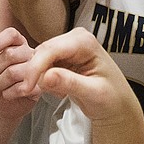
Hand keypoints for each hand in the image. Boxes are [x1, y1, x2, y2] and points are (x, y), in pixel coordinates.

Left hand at [0, 28, 38, 119]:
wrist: (0, 103)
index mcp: (18, 43)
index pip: (12, 34)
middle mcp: (30, 54)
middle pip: (10, 54)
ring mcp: (37, 70)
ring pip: (13, 72)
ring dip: (0, 82)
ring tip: (1, 85)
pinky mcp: (39, 87)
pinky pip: (21, 89)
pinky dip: (8, 93)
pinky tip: (9, 93)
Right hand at [16, 28, 142, 129]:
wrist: (116, 104)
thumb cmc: (112, 98)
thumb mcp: (94, 94)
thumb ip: (70, 83)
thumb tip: (46, 76)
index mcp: (85, 42)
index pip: (51, 49)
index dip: (36, 67)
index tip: (28, 86)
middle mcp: (74, 39)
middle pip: (42, 52)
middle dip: (37, 74)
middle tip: (44, 93)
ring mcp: (67, 47)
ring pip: (39, 59)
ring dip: (42, 78)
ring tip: (62, 92)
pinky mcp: (61, 56)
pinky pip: (42, 66)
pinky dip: (45, 80)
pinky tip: (61, 90)